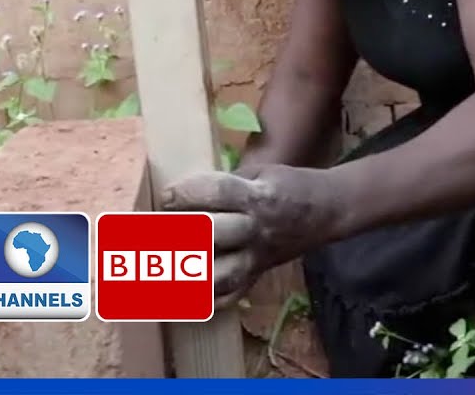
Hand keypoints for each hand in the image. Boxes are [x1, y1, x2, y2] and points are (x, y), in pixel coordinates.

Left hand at [159, 162, 339, 307]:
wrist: (327, 212)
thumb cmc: (287, 185)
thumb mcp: (259, 172)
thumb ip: (224, 184)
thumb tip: (181, 195)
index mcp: (258, 197)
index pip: (218, 192)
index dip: (187, 194)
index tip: (165, 197)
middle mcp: (256, 230)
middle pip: (212, 234)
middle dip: (176, 234)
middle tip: (147, 234)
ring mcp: (257, 259)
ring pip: (219, 275)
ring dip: (184, 276)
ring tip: (153, 272)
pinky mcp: (256, 277)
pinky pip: (228, 297)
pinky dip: (202, 301)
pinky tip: (175, 297)